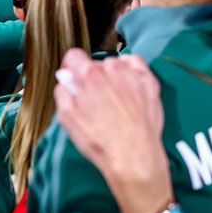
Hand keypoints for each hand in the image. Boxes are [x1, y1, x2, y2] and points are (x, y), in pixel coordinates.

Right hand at [54, 49, 171, 212]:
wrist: (133, 156)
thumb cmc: (101, 142)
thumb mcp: (67, 119)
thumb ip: (63, 92)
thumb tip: (66, 81)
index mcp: (88, 76)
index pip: (73, 56)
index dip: (71, 69)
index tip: (73, 79)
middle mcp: (111, 69)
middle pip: (95, 64)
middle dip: (92, 78)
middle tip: (94, 99)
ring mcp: (132, 74)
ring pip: (115, 65)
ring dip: (111, 76)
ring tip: (113, 100)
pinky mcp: (148, 81)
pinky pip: (135, 64)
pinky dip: (129, 70)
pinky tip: (126, 85)